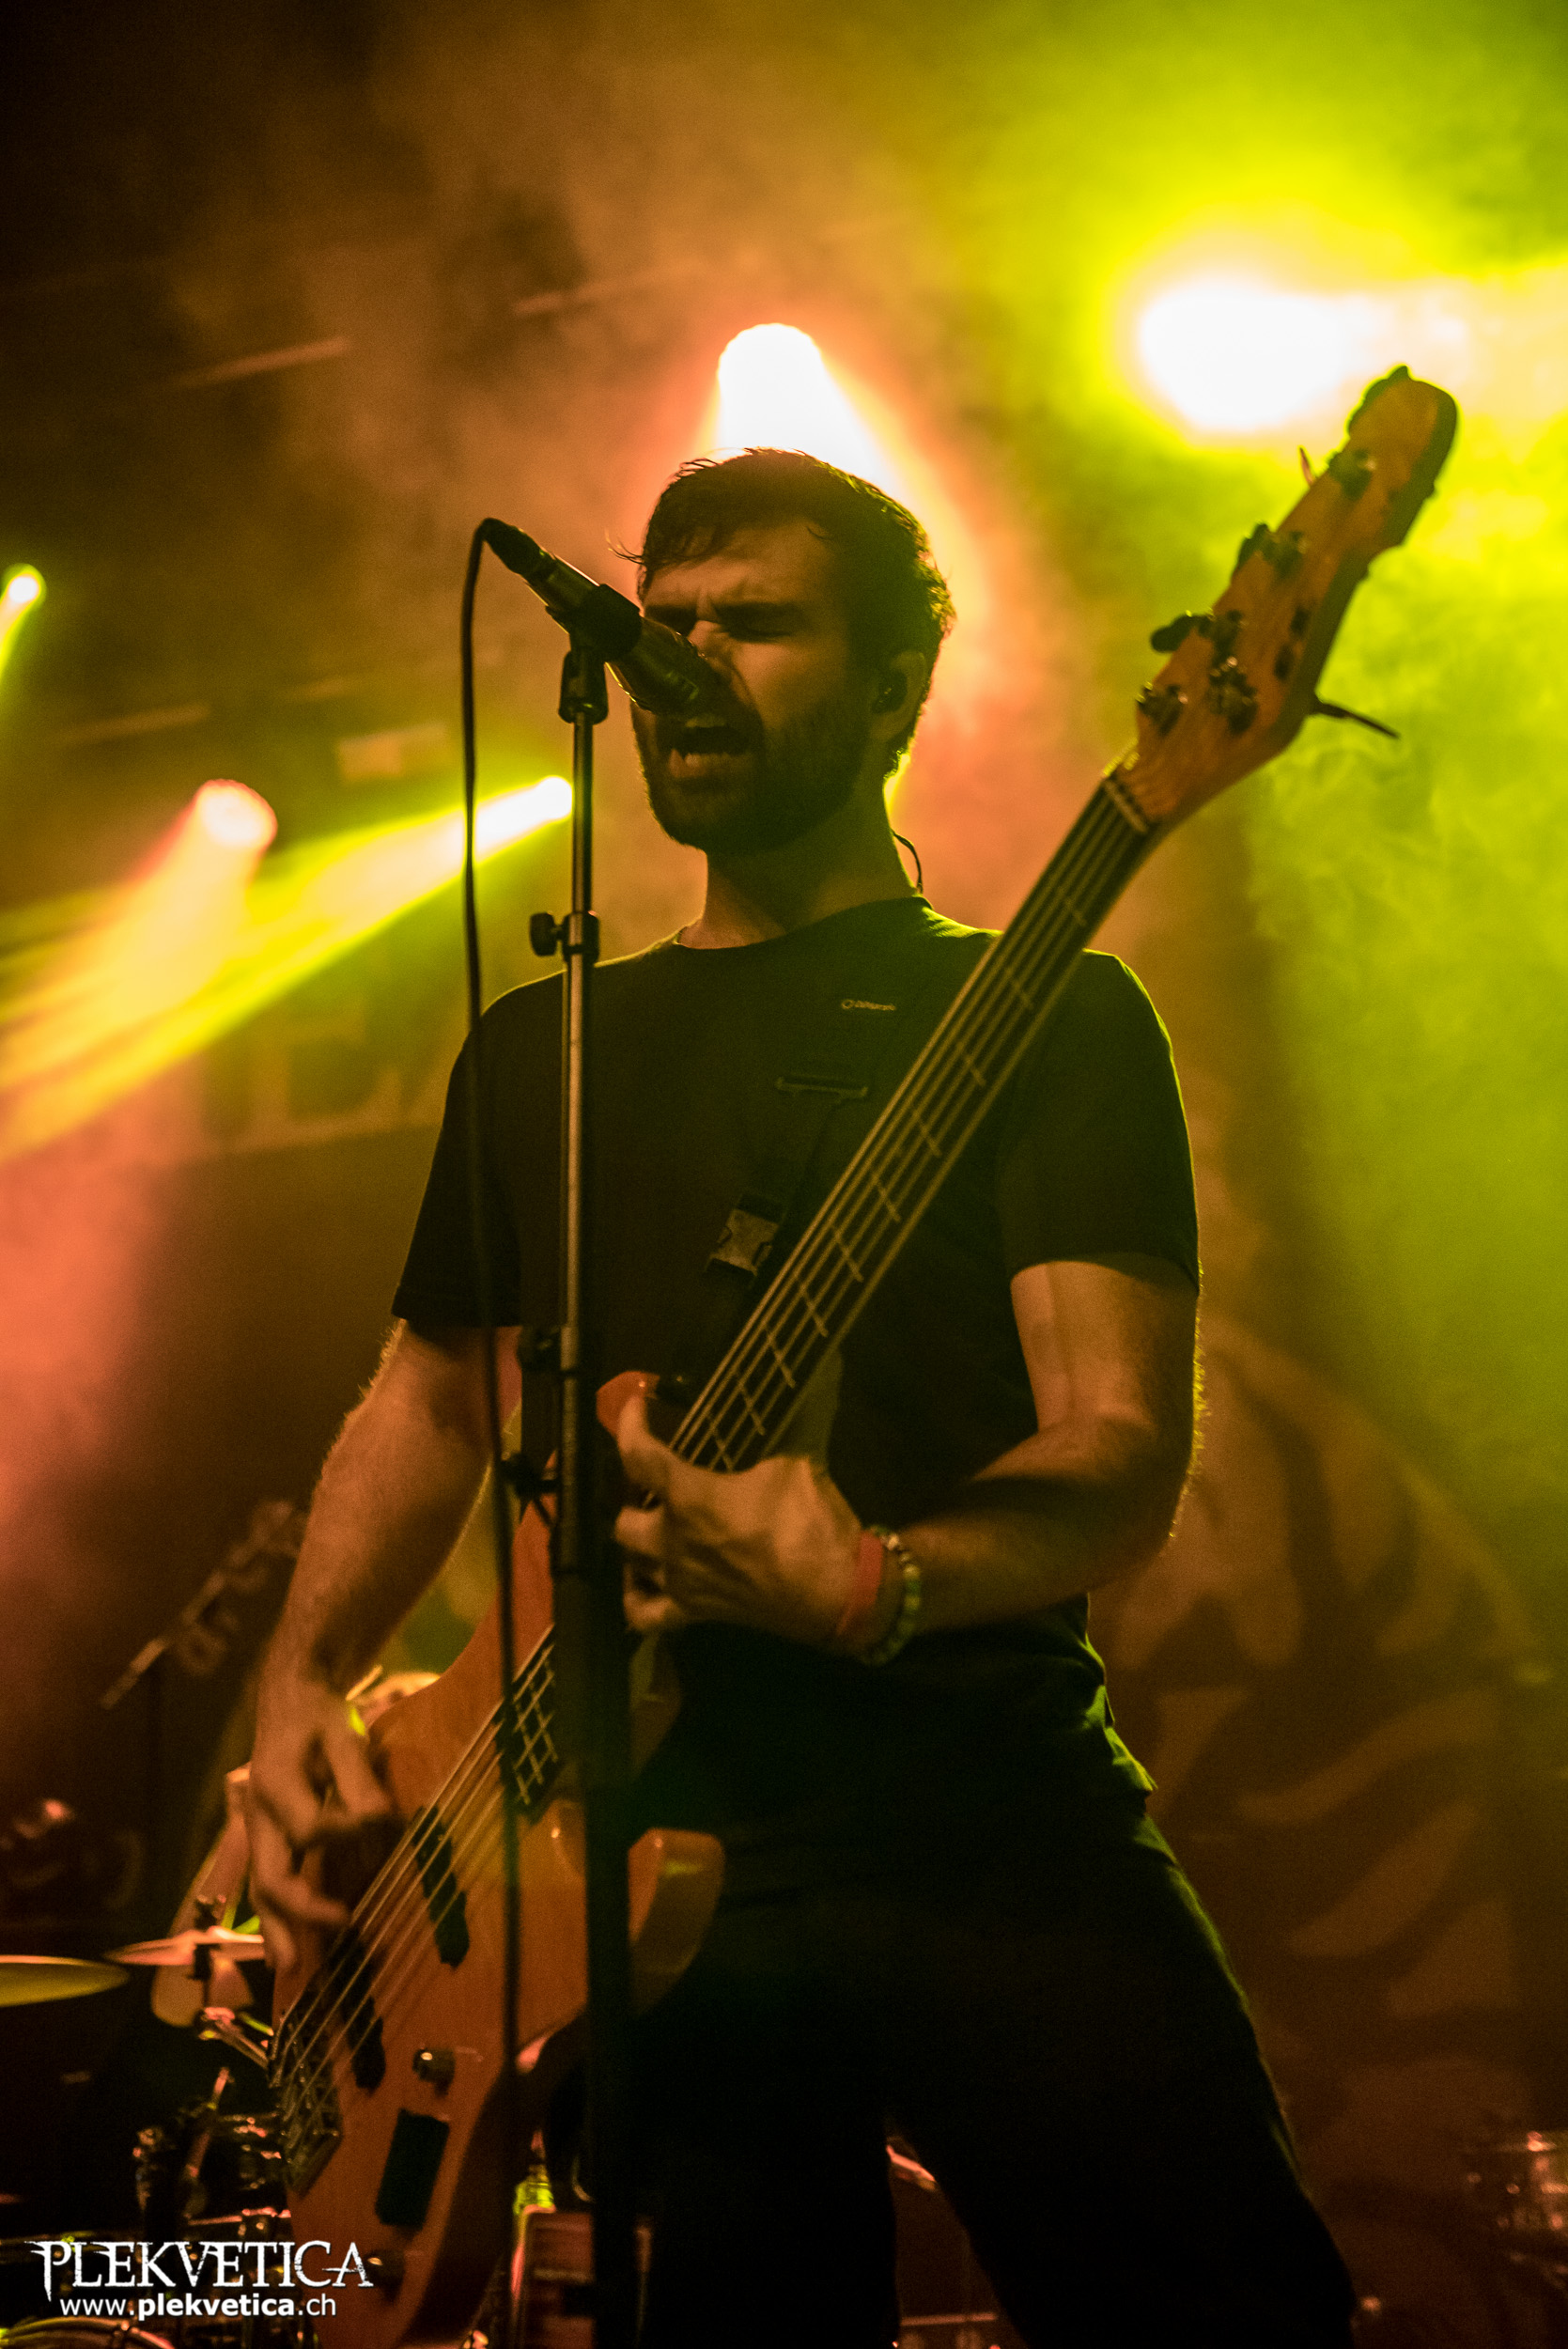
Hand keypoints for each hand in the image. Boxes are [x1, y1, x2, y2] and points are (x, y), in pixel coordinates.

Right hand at [246, 1671, 392, 1972]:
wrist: (289, 1697)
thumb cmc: (320, 1715)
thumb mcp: (344, 1735)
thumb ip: (359, 1779)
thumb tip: (377, 1822)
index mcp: (277, 1785)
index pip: (310, 1829)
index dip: (342, 1836)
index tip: (377, 1830)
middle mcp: (259, 1815)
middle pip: (269, 1874)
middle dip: (294, 1913)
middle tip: (325, 1942)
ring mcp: (259, 1829)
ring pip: (262, 1886)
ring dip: (277, 1928)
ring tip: (289, 1968)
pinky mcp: (267, 1836)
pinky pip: (268, 1880)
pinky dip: (277, 1914)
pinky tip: (289, 1946)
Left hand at [615, 1390, 864, 1645]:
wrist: (838, 1591)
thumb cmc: (812, 1524)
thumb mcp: (788, 1469)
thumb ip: (750, 1466)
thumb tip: (743, 1471)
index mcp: (691, 1498)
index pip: (639, 1456)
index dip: (629, 1426)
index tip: (635, 1406)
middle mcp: (672, 1541)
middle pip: (622, 1518)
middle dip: (632, 1495)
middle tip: (654, 1481)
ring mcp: (678, 1582)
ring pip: (628, 1561)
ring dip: (636, 1539)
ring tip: (654, 1523)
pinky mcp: (693, 1613)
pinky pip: (643, 1614)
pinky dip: (635, 1596)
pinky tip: (645, 1579)